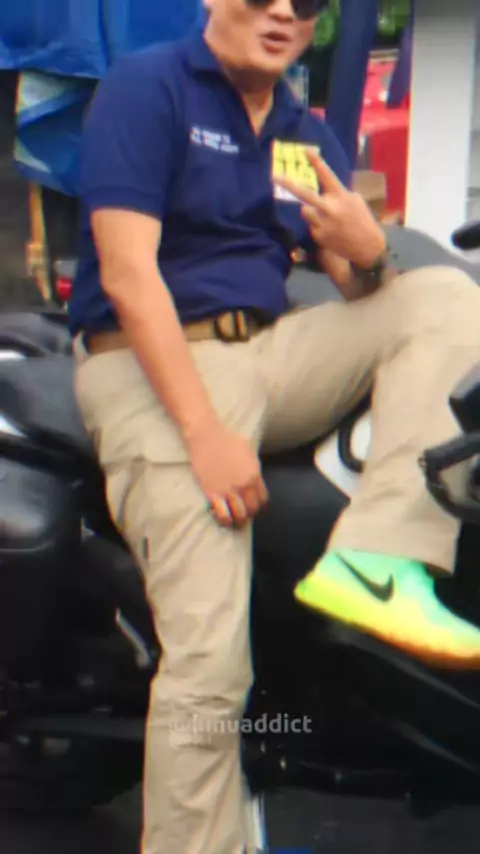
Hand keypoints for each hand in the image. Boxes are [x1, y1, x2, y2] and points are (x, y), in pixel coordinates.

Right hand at [186, 421, 267, 527]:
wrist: (205, 436)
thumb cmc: (226, 439)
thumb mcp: (248, 451)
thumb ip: (253, 467)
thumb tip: (254, 478)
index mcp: (254, 474)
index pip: (262, 498)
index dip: (257, 505)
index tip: (252, 506)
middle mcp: (244, 485)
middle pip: (252, 509)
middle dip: (248, 514)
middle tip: (243, 515)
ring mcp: (228, 490)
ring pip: (239, 515)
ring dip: (238, 520)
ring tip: (234, 520)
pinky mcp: (213, 493)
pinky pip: (222, 514)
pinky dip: (224, 520)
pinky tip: (223, 519)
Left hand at [277, 150, 386, 268]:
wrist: (367, 246)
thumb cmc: (361, 218)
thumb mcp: (354, 199)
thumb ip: (337, 193)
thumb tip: (322, 190)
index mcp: (341, 195)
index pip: (326, 175)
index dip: (315, 162)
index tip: (305, 150)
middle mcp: (330, 208)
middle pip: (305, 195)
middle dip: (289, 185)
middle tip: (274, 177)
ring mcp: (323, 224)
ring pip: (304, 210)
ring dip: (310, 210)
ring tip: (323, 215)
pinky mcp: (318, 236)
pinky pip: (311, 225)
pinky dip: (317, 225)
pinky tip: (330, 230)